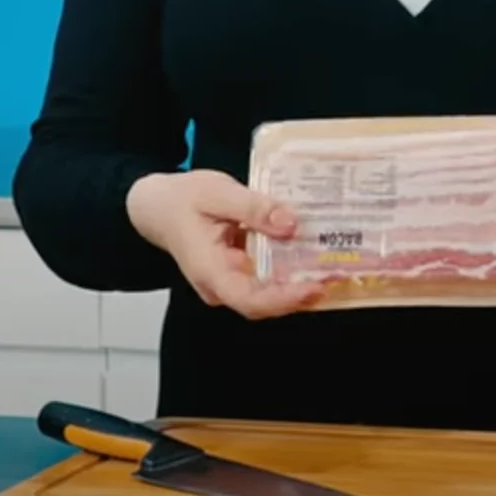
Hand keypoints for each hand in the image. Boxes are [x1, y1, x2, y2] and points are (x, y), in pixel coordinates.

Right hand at [125, 169, 325, 318]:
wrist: (157, 207)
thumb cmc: (181, 200)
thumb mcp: (217, 192)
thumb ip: (254, 208)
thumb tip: (291, 224)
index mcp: (210, 270)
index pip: (249, 299)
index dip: (284, 299)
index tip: (314, 287)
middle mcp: (220, 286)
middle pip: (265, 303)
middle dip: (302, 293)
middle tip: (338, 275)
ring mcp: (229, 283)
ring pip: (268, 294)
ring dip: (301, 284)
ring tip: (335, 268)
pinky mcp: (238, 274)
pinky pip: (266, 280)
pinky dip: (290, 272)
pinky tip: (313, 258)